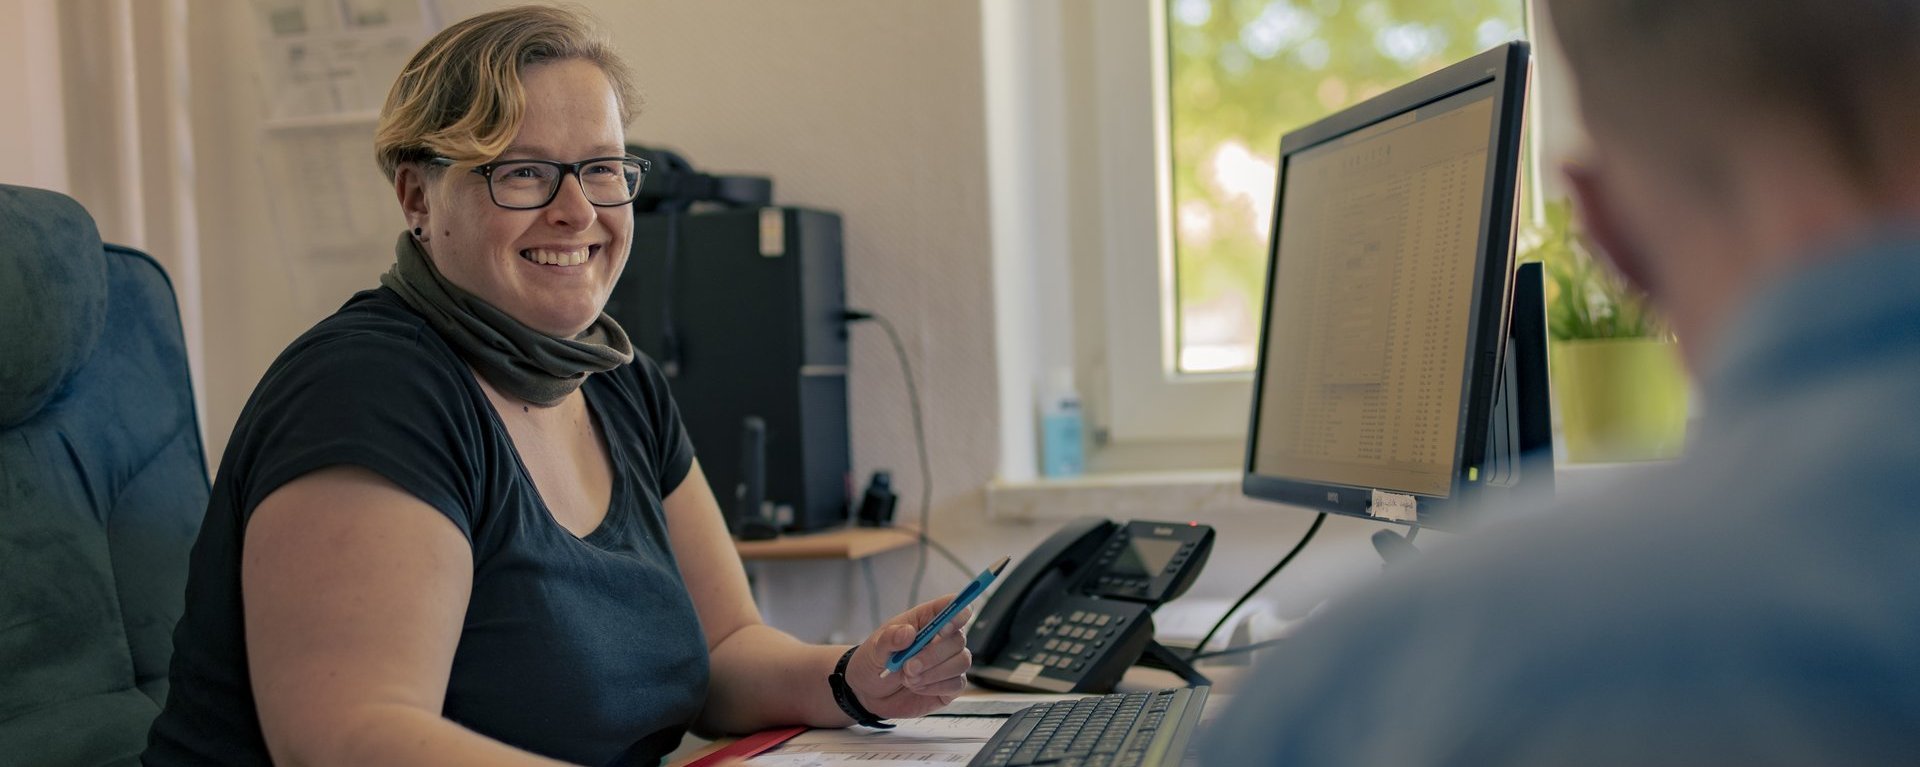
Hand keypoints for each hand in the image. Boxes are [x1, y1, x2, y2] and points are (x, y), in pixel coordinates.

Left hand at [843, 595, 973, 719]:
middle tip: (907, 667)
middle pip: (958, 639)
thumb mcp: (874, 649)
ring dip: (933, 673)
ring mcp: (949, 661)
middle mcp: (942, 638)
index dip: (957, 612)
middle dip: (933, 655)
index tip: (944, 627)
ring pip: (961, 661)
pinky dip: (935, 687)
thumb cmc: (874, 662)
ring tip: (908, 679)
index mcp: (926, 620)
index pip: (952, 607)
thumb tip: (908, 632)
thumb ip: (890, 639)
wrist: (870, 693)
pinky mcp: (951, 684)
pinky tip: (917, 687)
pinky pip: (957, 683)